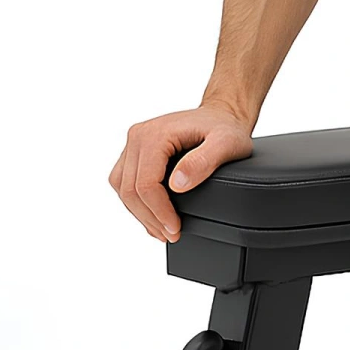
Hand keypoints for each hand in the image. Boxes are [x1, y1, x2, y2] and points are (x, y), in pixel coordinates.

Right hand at [108, 105, 253, 243]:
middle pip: (130, 189)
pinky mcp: (134, 152)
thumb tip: (177, 183)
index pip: (145, 184)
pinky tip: (152, 215)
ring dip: (140, 213)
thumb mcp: (226, 143)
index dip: (159, 211)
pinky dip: (136, 202)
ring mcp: (133, 144)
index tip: (175, 227)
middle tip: (171, 234)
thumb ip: (204, 162)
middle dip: (150, 218)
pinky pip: (124, 182)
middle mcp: (138, 136)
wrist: (221, 115)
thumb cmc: (225, 127)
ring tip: (162, 230)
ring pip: (122, 188)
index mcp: (155, 134)